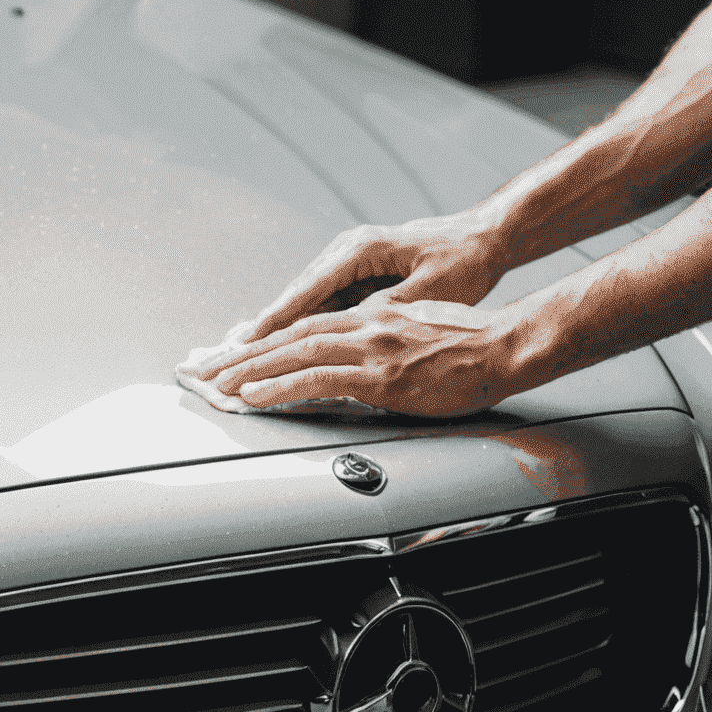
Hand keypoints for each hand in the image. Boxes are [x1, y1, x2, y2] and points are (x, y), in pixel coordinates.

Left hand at [183, 300, 517, 416]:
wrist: (506, 345)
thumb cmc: (472, 344)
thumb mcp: (418, 335)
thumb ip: (383, 346)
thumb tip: (360, 365)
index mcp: (370, 317)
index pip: (304, 326)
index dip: (265, 340)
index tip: (234, 354)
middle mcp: (362, 325)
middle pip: (288, 336)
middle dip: (242, 354)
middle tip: (205, 369)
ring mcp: (369, 348)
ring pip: (293, 353)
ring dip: (249, 369)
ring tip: (216, 383)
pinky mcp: (380, 374)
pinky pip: (318, 378)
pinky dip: (280, 385)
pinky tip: (256, 394)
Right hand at [246, 213, 509, 340]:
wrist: (483, 237)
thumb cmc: (462, 258)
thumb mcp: (427, 291)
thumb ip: (385, 311)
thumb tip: (348, 333)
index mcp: (359, 250)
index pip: (305, 292)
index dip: (273, 323)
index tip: (245, 346)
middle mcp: (348, 251)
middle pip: (295, 296)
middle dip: (261, 329)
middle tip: (228, 355)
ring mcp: (351, 260)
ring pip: (305, 300)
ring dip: (277, 328)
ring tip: (243, 355)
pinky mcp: (360, 273)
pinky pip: (323, 302)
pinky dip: (302, 323)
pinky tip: (283, 344)